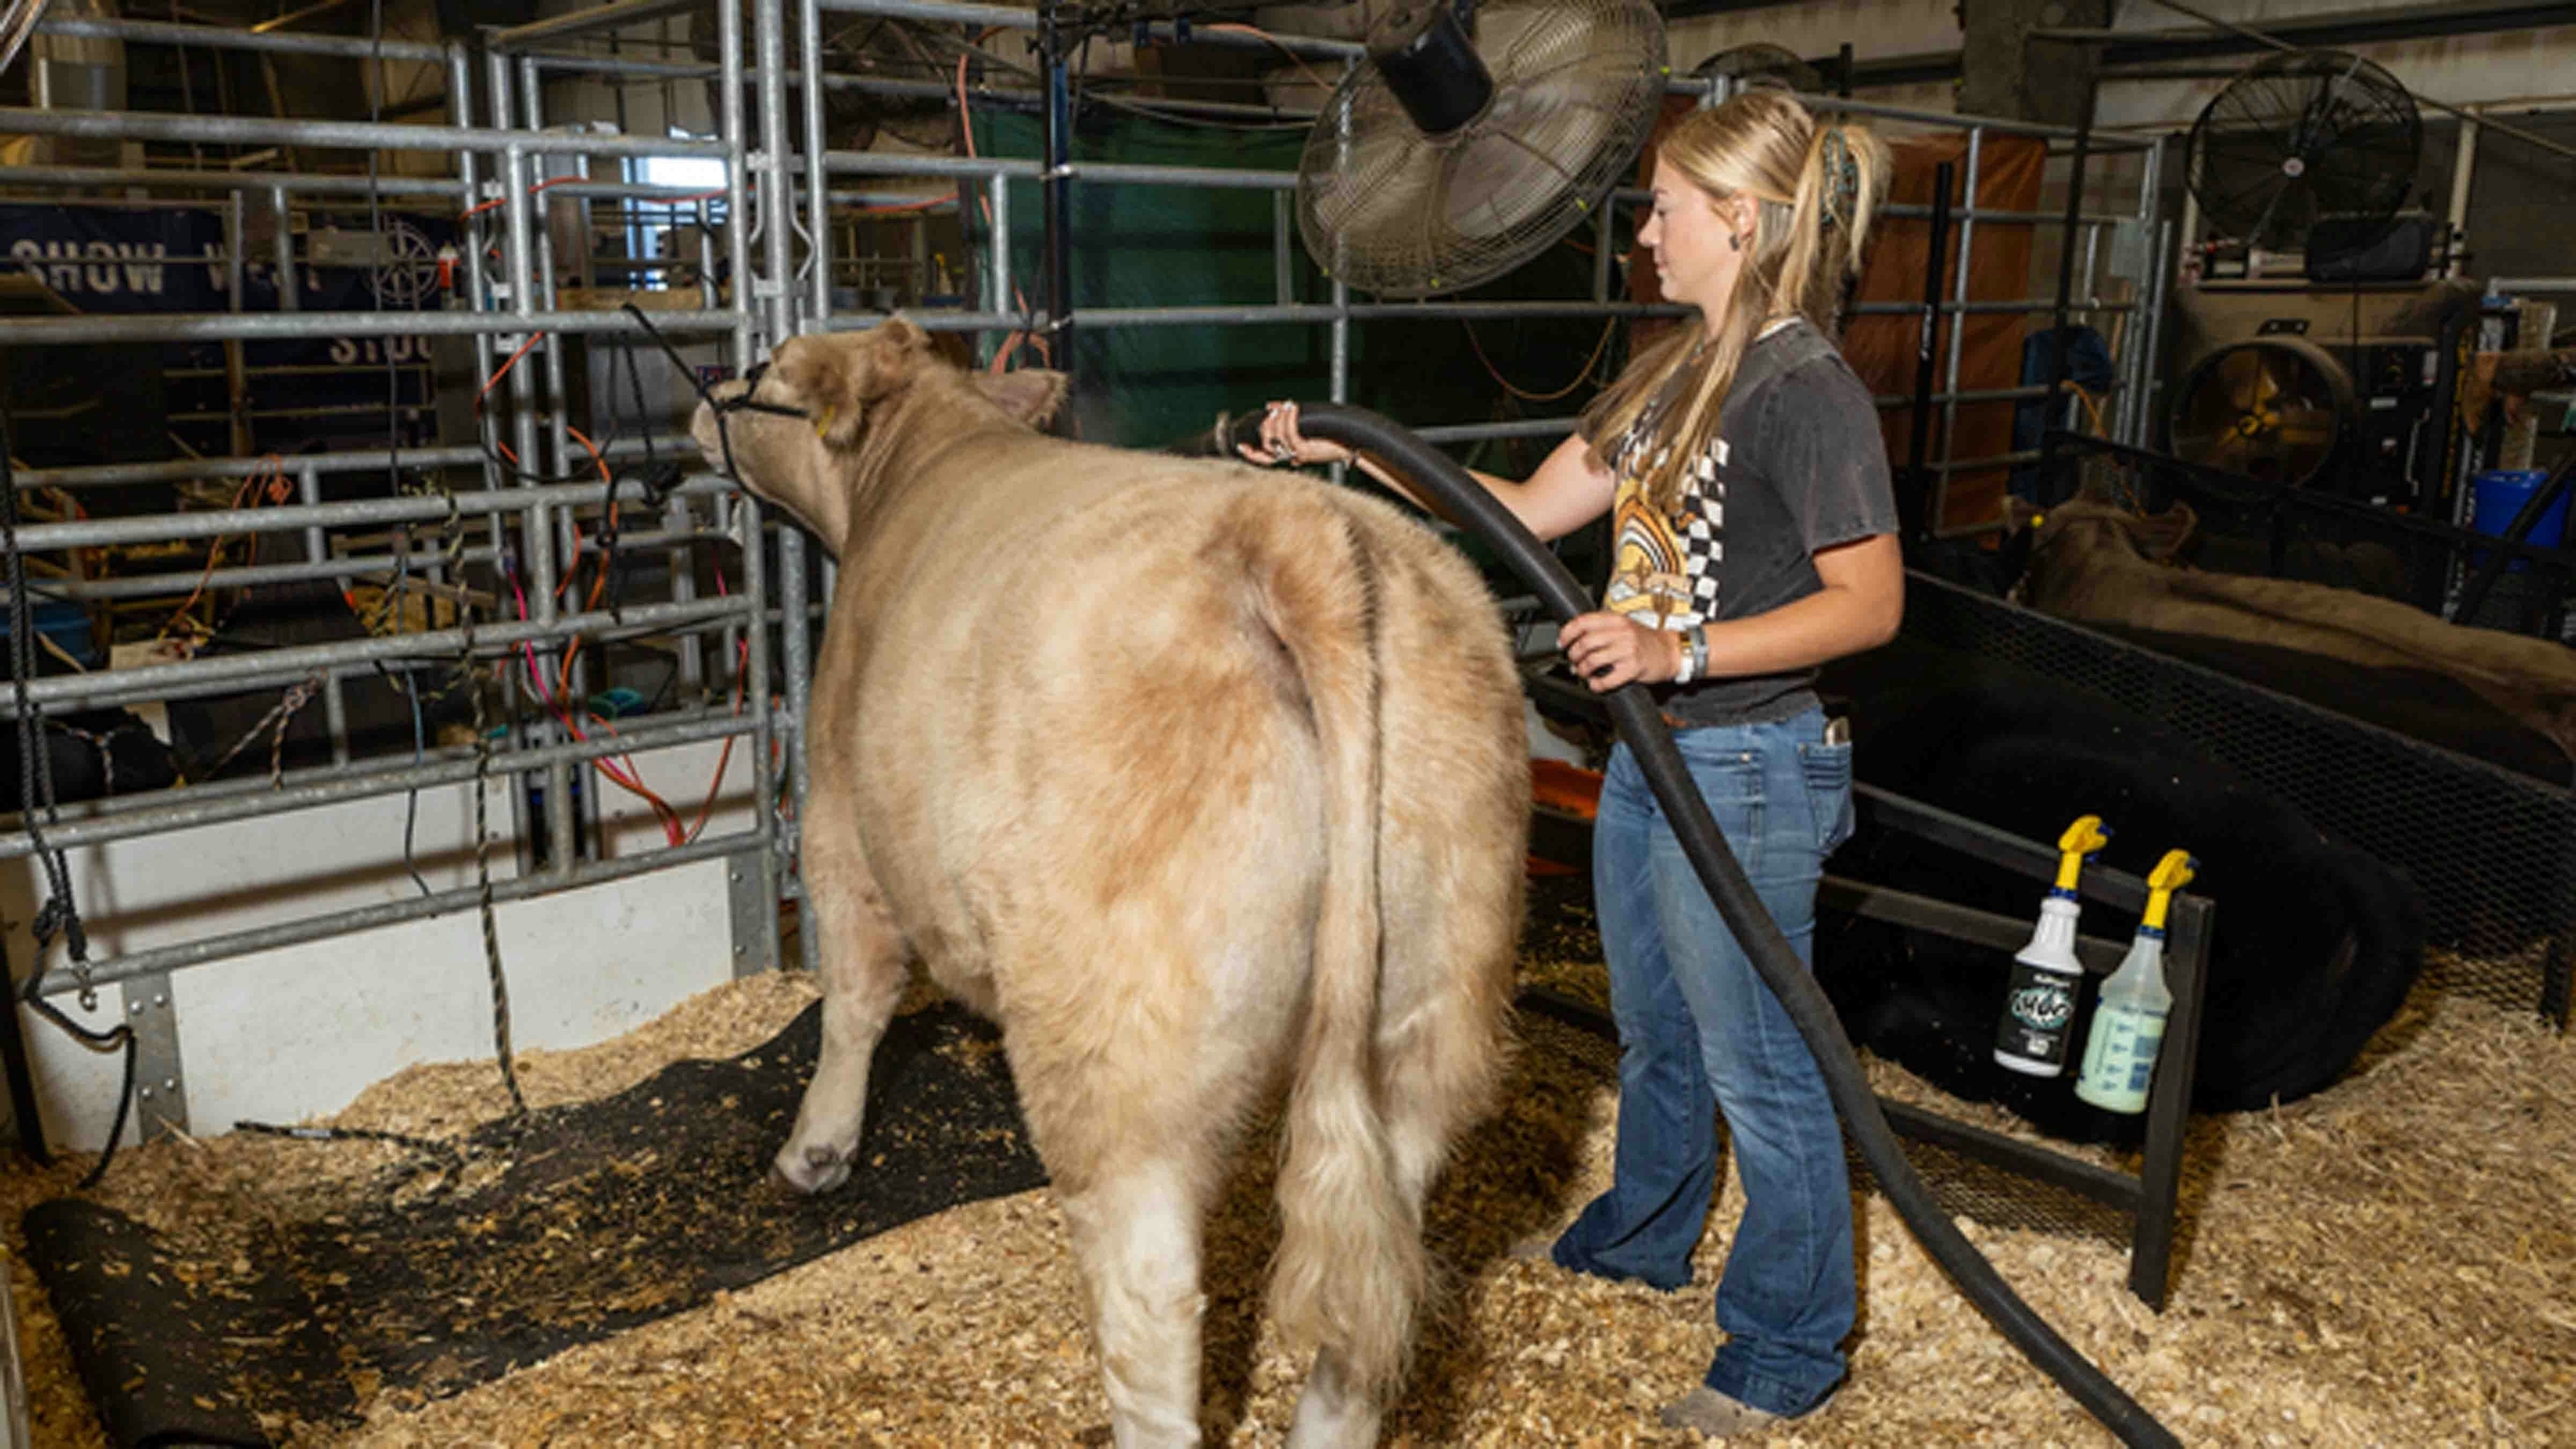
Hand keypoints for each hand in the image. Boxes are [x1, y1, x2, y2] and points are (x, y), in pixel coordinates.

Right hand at [1236, 400, 1354, 467]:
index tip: (1241, 446)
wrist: (1351, 443)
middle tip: (1273, 412)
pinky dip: (1289, 418)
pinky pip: (1290, 433)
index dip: (1250, 454)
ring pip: (1277, 437)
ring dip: (1280, 418)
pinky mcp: (1305, 451)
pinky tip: (1293, 408)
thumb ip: (1287, 418)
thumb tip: (1269, 405)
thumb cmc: (1329, 434)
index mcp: (1289, 454)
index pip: (1263, 459)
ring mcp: (1297, 454)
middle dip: (1266, 426)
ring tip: (1287, 406)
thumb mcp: (1305, 426)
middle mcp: (1291, 457)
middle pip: (1266, 445)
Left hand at [1559, 612, 1684, 691]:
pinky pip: (1607, 680)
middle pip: (1584, 643)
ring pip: (1592, 661)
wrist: (1670, 651)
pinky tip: (1596, 684)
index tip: (1562, 643)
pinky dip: (1596, 685)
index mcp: (1616, 619)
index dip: (1566, 634)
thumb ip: (1602, 628)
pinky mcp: (1633, 668)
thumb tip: (1574, 639)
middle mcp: (1621, 632)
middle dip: (1573, 656)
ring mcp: (1628, 650)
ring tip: (1584, 673)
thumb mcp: (1624, 625)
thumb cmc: (1644, 640)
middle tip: (1574, 662)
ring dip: (1582, 671)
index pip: (1582, 622)